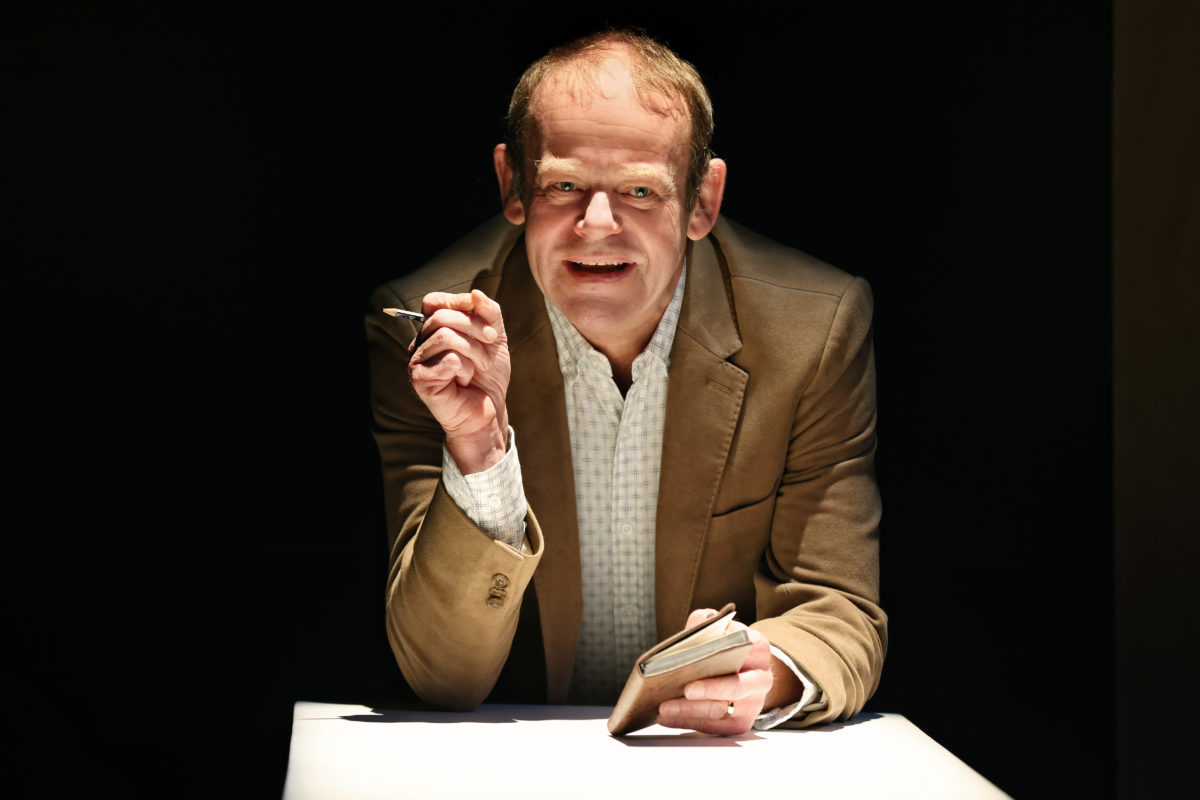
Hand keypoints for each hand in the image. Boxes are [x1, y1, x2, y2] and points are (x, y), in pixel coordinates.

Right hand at [408, 289, 509, 473]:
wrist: (490, 409)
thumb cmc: (488, 375)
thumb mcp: (495, 337)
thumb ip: (489, 312)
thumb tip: (475, 293)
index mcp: (433, 330)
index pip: (433, 302)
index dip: (459, 303)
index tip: (485, 320)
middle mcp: (420, 343)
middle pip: (441, 316)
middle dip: (475, 328)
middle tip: (491, 344)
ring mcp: (417, 361)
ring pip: (445, 337)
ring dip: (473, 350)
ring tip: (481, 365)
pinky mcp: (420, 380)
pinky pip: (448, 360)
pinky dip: (465, 369)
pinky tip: (464, 380)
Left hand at [656, 608, 773, 734]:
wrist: (742, 674)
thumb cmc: (724, 651)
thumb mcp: (718, 631)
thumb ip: (706, 624)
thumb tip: (697, 625)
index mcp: (758, 650)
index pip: (748, 647)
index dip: (729, 650)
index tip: (708, 652)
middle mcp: (761, 679)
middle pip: (737, 686)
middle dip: (711, 689)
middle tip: (687, 689)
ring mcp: (752, 704)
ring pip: (721, 710)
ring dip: (689, 710)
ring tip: (663, 707)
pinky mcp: (740, 724)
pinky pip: (712, 727)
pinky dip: (686, 722)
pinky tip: (665, 717)